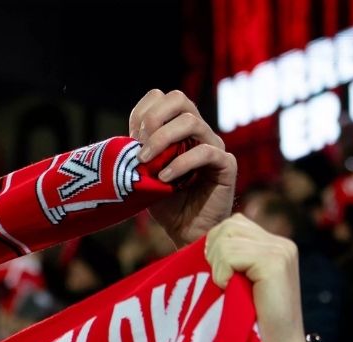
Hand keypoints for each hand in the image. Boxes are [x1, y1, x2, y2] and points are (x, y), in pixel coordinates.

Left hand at [130, 89, 236, 247]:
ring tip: (147, 164)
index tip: (131, 140)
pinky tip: (165, 179)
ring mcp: (213, 145)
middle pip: (178, 99)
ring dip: (163, 140)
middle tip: (140, 148)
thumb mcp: (145, 176)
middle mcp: (197, 132)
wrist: (186, 232)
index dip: (142, 113)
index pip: (160, 98)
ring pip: (191, 121)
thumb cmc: (166, 204)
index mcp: (176, 130)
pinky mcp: (225, 164)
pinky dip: (181, 163)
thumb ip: (138, 154)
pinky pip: (205, 152)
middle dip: (154, 119)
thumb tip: (126, 141)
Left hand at [205, 215, 333, 341]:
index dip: (216, 247)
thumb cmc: (250, 323)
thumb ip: (229, 261)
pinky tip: (230, 290)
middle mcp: (281, 243)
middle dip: (214, 253)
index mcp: (273, 246)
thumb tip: (200, 245)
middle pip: (229, 226)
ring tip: (227, 288)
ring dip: (217, 266)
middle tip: (219, 282)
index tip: (217, 275)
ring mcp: (280, 251)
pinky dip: (222, 273)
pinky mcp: (275, 262)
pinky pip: (231, 253)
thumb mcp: (238, 285)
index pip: (233, 224)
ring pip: (227, 238)